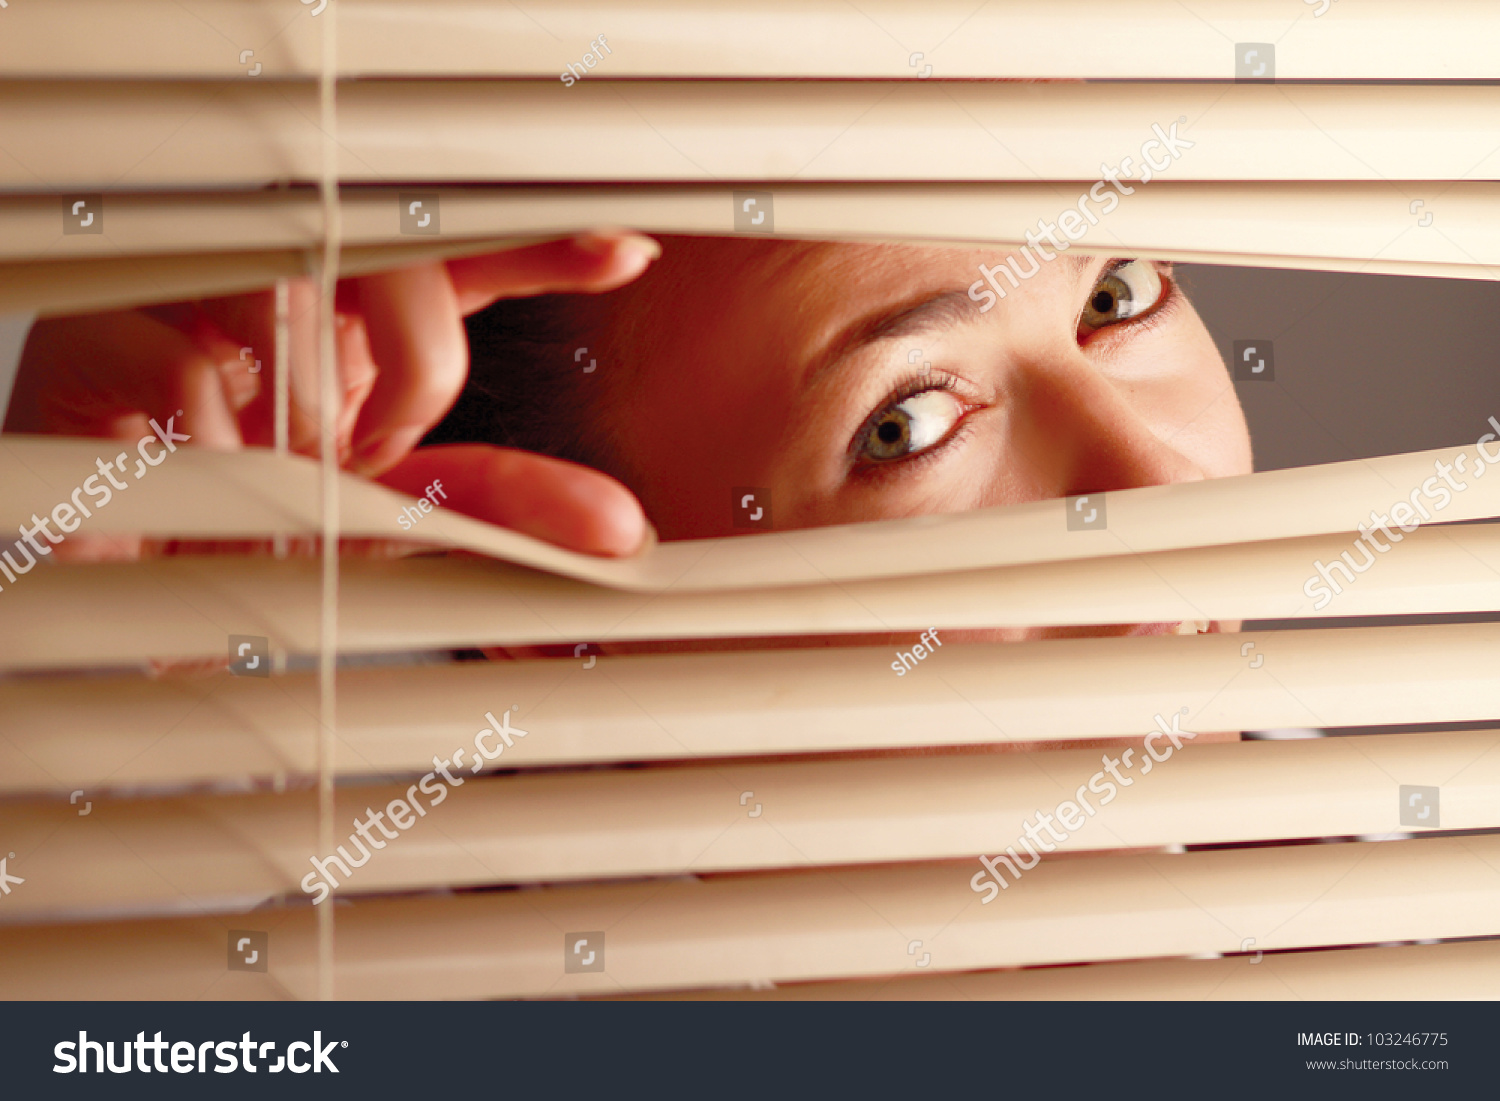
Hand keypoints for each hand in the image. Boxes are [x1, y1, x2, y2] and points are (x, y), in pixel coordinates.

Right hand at [4, 232, 659, 555]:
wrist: (119, 592)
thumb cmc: (257, 530)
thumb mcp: (396, 517)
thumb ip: (496, 504)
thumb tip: (617, 529)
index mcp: (355, 317)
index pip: (457, 254)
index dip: (540, 245)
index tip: (625, 254)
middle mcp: (280, 287)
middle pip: (382, 244)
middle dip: (423, 345)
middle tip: (408, 431)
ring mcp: (185, 297)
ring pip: (280, 280)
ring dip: (315, 397)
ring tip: (305, 469)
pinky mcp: (94, 337)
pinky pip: (177, 348)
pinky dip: (217, 422)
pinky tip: (218, 465)